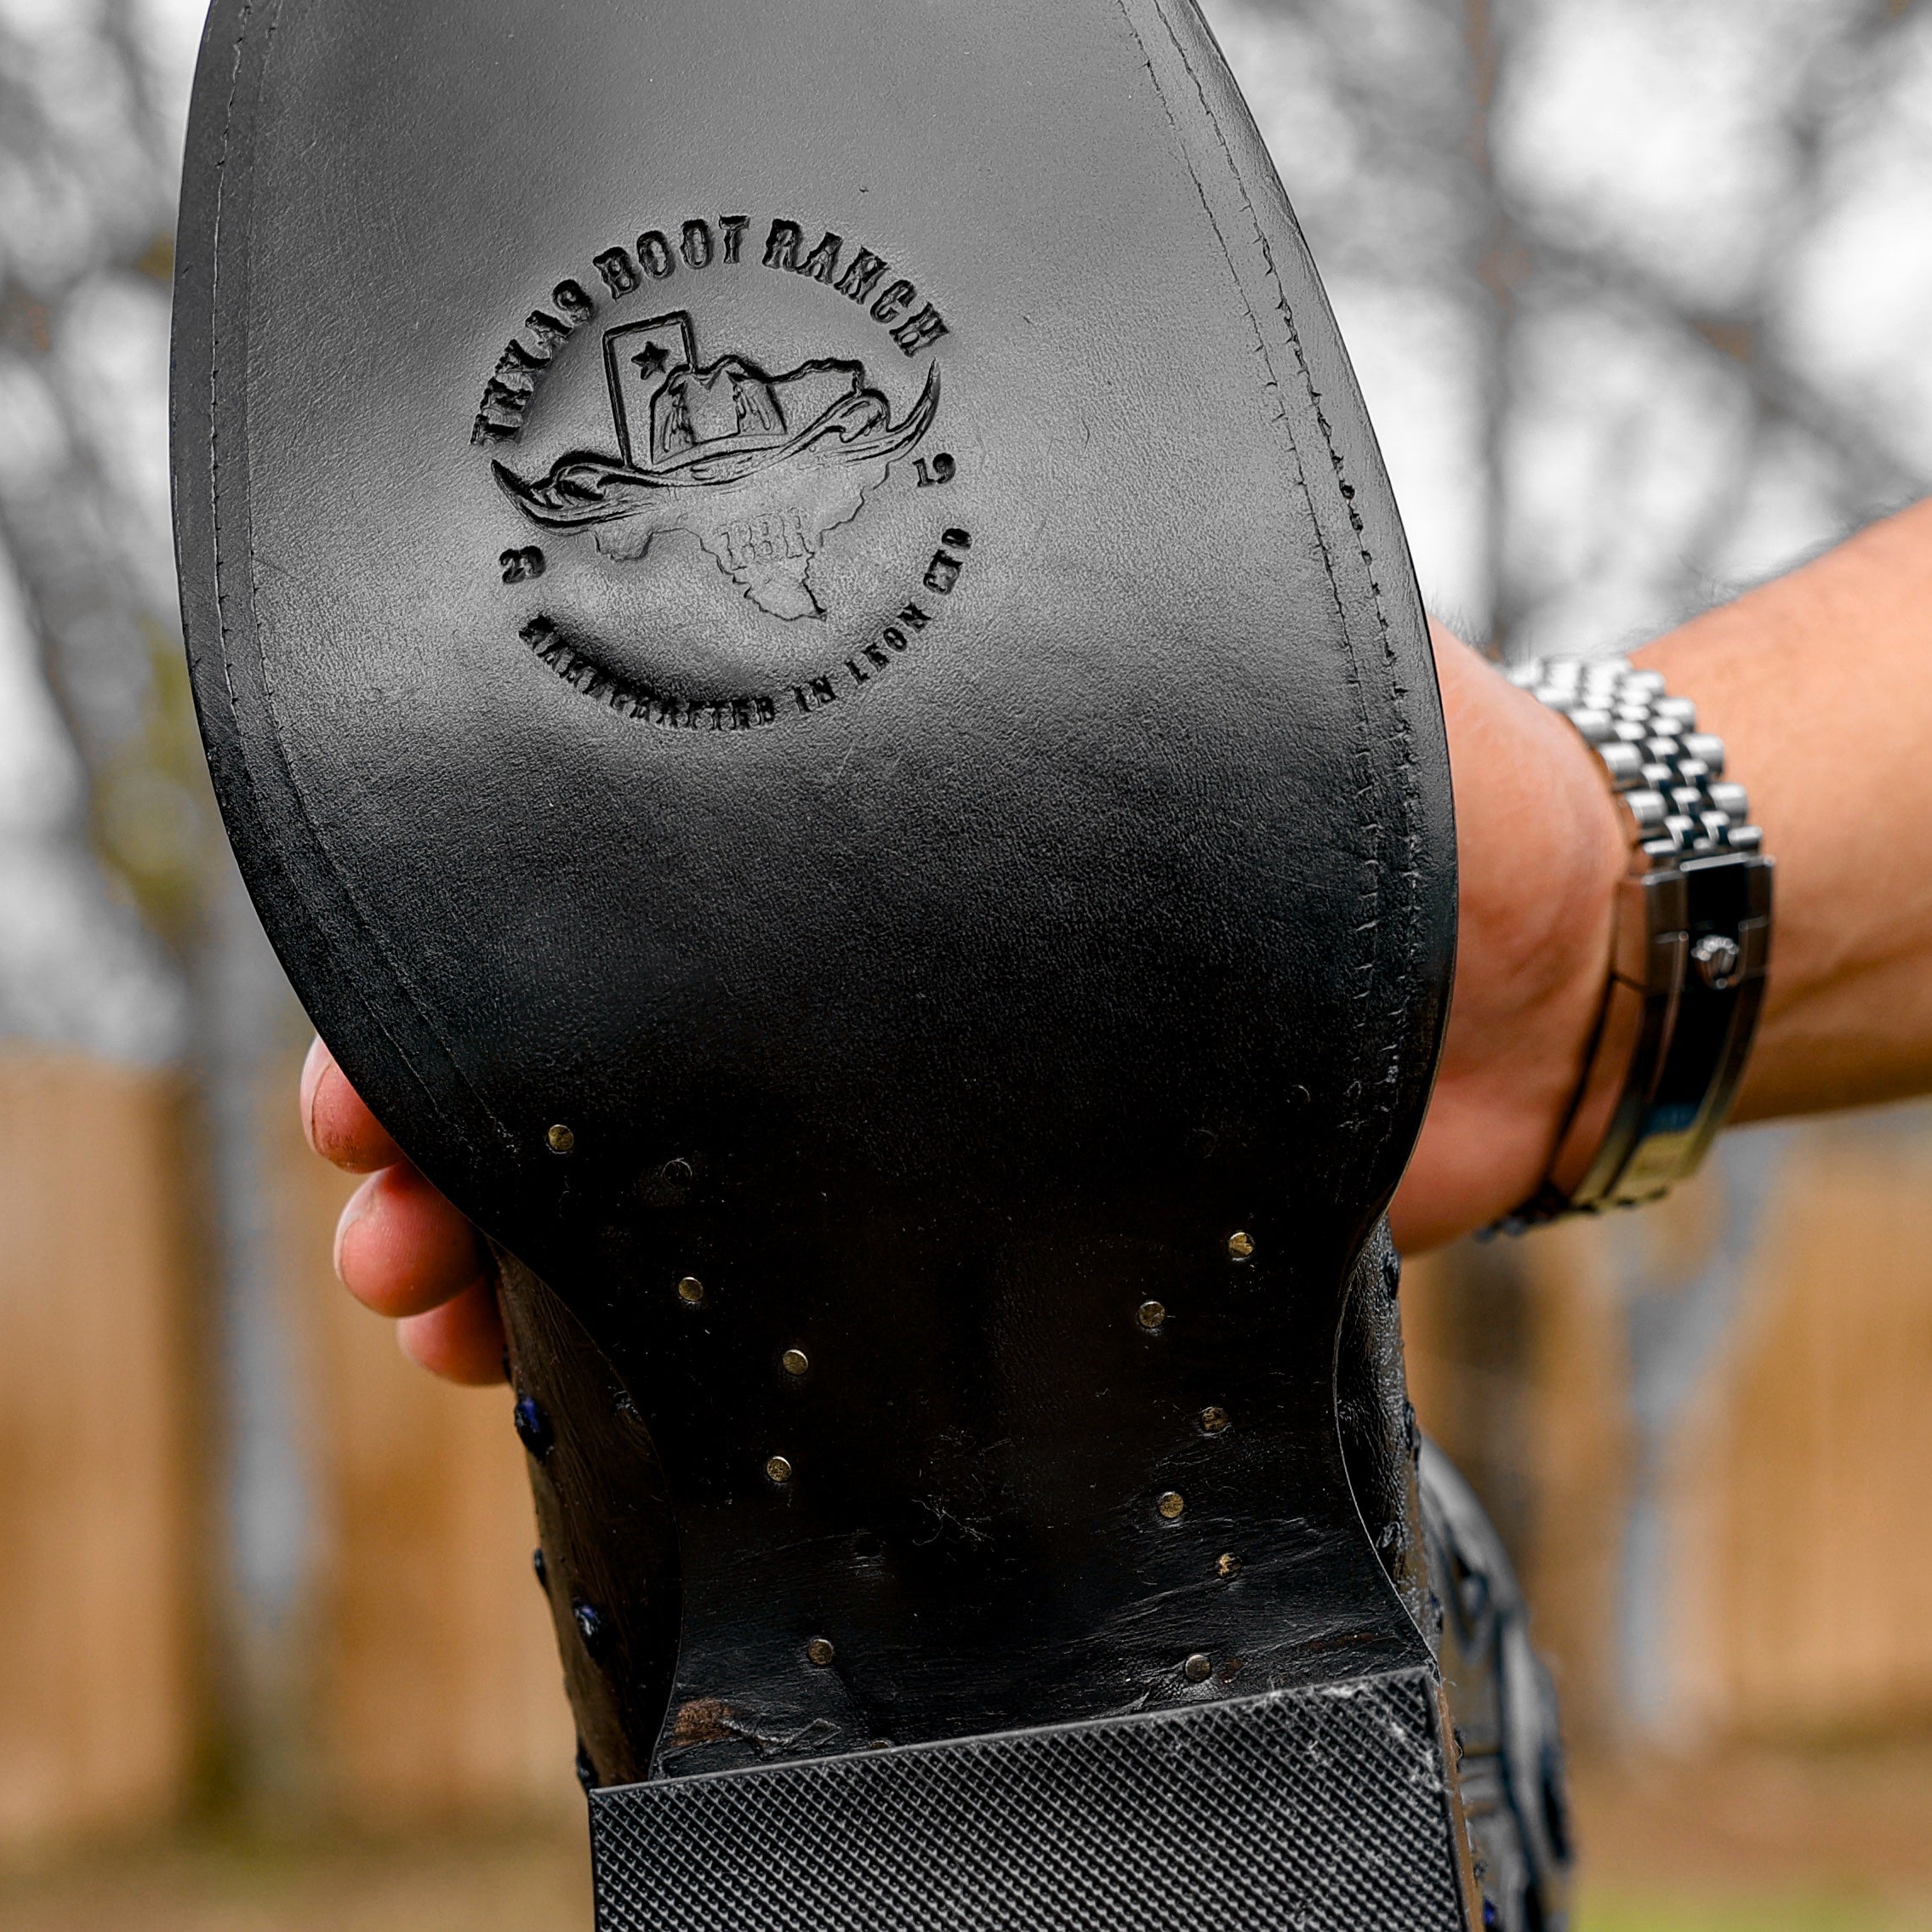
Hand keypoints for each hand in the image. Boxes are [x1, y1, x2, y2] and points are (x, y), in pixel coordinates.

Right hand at [305, 629, 1626, 1379]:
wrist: (1558, 969)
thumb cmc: (1399, 774)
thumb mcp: (1227, 659)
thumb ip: (1087, 627)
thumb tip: (872, 534)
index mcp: (885, 819)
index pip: (626, 868)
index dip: (473, 942)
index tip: (374, 1026)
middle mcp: (873, 964)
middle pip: (612, 1035)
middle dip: (456, 1119)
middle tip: (380, 1205)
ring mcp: (918, 1115)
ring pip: (671, 1185)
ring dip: (527, 1252)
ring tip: (438, 1319)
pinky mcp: (993, 1249)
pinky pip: (805, 1309)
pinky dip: (681, 1355)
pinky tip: (579, 1396)